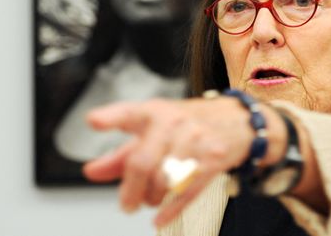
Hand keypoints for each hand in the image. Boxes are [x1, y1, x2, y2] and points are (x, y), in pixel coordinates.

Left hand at [82, 96, 285, 226]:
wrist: (238, 120)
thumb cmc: (189, 124)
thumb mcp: (155, 130)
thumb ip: (121, 153)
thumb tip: (92, 171)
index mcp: (155, 112)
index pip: (129, 113)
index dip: (111, 117)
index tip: (95, 122)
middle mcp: (174, 123)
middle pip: (142, 162)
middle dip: (130, 191)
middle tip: (126, 204)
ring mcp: (196, 140)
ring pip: (164, 180)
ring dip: (152, 197)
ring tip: (152, 198)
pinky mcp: (214, 159)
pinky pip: (188, 190)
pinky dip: (171, 209)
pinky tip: (161, 218)